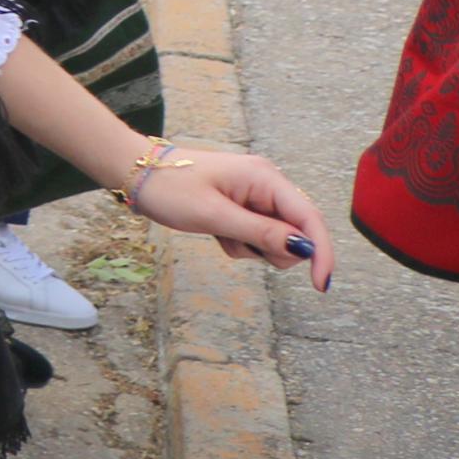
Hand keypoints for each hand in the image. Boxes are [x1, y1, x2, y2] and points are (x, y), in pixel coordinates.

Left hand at [127, 149, 334, 286]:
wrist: (136, 173)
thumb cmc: (169, 187)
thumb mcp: (214, 215)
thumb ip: (260, 233)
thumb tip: (303, 249)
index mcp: (265, 178)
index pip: (310, 218)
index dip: (322, 252)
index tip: (321, 285)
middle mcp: (267, 185)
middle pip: (296, 235)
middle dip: (269, 248)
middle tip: (232, 237)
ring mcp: (256, 198)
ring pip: (275, 242)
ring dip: (249, 247)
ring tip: (218, 230)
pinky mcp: (244, 209)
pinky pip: (256, 240)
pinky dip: (238, 243)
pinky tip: (214, 230)